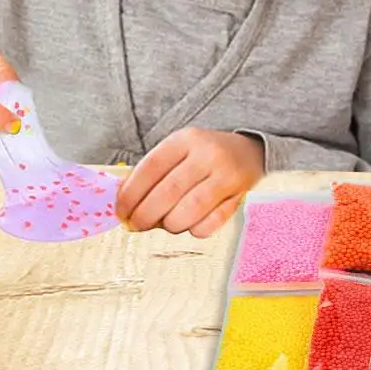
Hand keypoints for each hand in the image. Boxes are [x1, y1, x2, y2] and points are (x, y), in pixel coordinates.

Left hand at [115, 128, 264, 238]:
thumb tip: (125, 201)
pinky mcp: (239, 196)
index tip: (120, 210)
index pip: (151, 167)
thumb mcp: (180, 149)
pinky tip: (189, 225)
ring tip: (164, 224)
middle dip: (146, 214)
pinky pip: (211, 223)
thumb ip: (155, 171)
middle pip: (169, 191)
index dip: (132, 192)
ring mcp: (225, 175)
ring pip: (190, 210)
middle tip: (136, 225)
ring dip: (170, 224)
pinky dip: (195, 230)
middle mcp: (207, 155)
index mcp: (185, 139)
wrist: (249, 150)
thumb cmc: (204, 153)